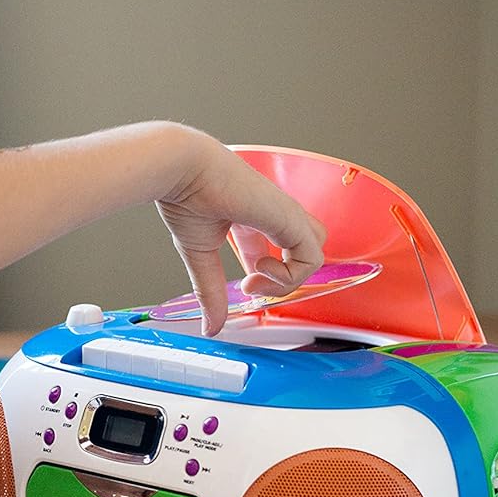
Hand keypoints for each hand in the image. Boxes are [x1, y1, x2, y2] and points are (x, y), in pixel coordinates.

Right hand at [156, 132, 326, 336]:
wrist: (183, 171)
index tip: (244, 284)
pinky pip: (311, 257)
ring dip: (288, 279)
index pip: (276, 249)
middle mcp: (273, 214)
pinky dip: (289, 275)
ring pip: (314, 253)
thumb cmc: (185, 197)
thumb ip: (210, 291)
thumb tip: (209, 325)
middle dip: (286, 277)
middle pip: (305, 248)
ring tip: (256, 276)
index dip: (266, 275)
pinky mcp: (289, 218)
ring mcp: (285, 215)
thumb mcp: (199, 255)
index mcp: (252, 216)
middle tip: (254, 282)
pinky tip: (260, 268)